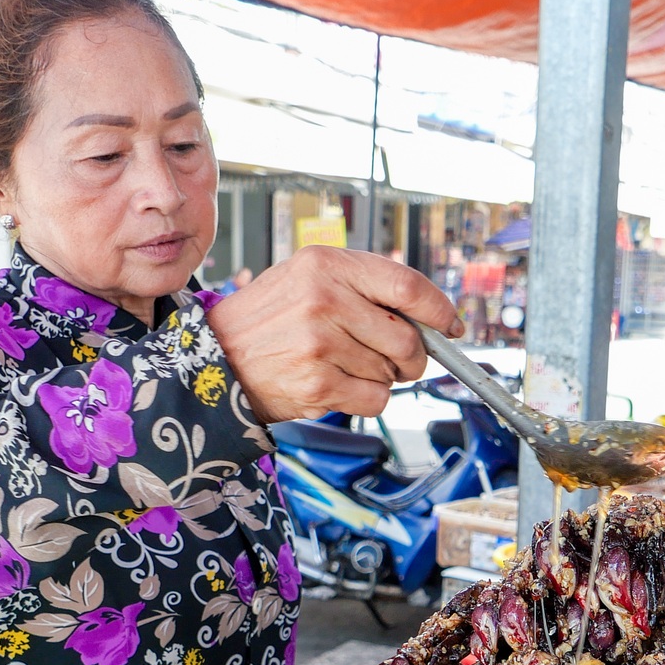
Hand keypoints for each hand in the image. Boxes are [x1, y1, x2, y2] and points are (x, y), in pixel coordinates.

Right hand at [206, 246, 465, 422]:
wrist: (213, 361)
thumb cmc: (266, 322)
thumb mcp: (306, 281)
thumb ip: (362, 288)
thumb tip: (426, 316)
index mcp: (326, 264)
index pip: (406, 284)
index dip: (438, 308)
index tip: (451, 325)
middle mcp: (324, 299)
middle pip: (408, 337)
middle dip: (413, 357)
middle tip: (400, 361)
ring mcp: (321, 342)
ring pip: (392, 371)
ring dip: (381, 378)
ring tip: (344, 368)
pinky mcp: (318, 383)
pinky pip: (376, 399)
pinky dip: (368, 400)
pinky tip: (340, 387)